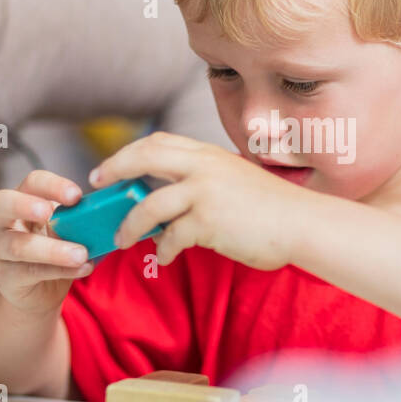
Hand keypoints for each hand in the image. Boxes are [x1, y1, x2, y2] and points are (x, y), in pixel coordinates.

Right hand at [0, 170, 93, 314]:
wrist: (40, 291)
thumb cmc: (55, 250)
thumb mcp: (67, 230)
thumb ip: (81, 220)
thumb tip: (114, 214)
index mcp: (23, 199)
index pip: (31, 182)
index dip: (52, 185)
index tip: (77, 195)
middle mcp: (4, 221)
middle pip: (1, 202)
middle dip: (25, 205)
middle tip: (49, 212)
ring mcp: (0, 249)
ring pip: (18, 245)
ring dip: (52, 249)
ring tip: (81, 254)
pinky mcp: (6, 277)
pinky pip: (31, 272)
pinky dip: (61, 271)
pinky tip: (84, 268)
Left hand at [92, 131, 311, 269]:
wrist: (303, 224)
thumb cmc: (274, 209)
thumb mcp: (236, 179)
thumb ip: (205, 180)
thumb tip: (171, 197)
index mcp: (209, 154)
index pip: (158, 142)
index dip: (128, 153)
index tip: (110, 168)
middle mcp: (203, 167)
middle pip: (143, 158)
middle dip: (113, 171)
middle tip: (97, 188)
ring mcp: (204, 193)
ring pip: (148, 205)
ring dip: (129, 225)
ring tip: (122, 240)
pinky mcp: (208, 222)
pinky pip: (170, 238)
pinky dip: (163, 250)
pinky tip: (166, 259)